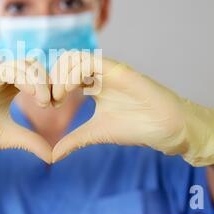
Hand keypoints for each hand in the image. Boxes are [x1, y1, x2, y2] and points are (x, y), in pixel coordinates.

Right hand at [0, 60, 52, 174]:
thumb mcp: (9, 137)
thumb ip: (31, 141)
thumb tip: (53, 156)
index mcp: (9, 88)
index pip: (37, 75)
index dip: (51, 85)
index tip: (57, 104)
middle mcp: (2, 78)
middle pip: (35, 65)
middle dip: (49, 81)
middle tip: (52, 102)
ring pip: (24, 64)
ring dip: (40, 80)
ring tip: (44, 102)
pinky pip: (8, 69)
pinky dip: (25, 79)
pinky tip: (34, 97)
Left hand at [50, 51, 213, 165]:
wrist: (166, 128)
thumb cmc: (136, 127)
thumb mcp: (96, 133)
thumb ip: (73, 140)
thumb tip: (52, 156)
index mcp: (93, 84)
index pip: (64, 73)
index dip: (51, 86)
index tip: (47, 106)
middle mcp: (99, 73)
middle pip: (64, 61)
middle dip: (52, 79)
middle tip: (50, 102)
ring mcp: (108, 70)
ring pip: (74, 57)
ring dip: (60, 75)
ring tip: (58, 98)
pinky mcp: (119, 70)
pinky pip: (90, 61)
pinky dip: (73, 73)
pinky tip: (69, 92)